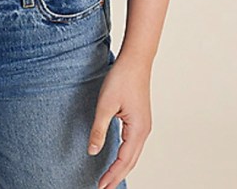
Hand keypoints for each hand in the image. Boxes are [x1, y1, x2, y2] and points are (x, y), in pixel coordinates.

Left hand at [89, 56, 151, 188]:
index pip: (124, 160)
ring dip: (122, 167)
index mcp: (138, 129)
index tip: (100, 186)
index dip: (112, 175)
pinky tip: (118, 159)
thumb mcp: (105, 106)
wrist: (136, 60)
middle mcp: (144, 129)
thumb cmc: (123, 79)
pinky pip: (133, 144)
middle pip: (131, 161)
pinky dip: (126, 156)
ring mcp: (144, 124)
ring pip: (134, 154)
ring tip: (109, 179)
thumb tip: (92, 150)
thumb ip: (99, 130)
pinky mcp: (140, 119)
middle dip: (117, 176)